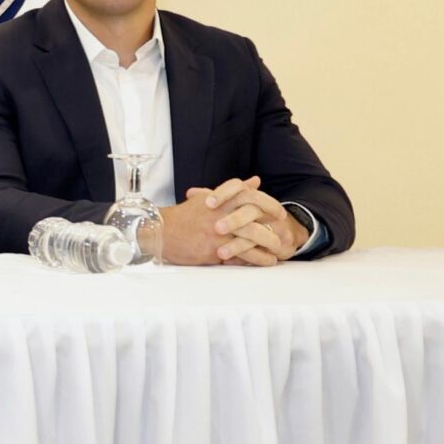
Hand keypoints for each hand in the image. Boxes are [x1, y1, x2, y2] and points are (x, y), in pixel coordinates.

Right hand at [152, 177, 304, 266]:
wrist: (160, 232)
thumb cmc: (184, 216)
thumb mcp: (208, 198)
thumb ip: (233, 191)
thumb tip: (254, 181)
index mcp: (220, 199)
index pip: (250, 196)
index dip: (268, 203)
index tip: (278, 212)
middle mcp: (219, 213)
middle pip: (254, 215)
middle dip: (271, 224)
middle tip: (284, 232)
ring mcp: (216, 231)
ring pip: (250, 235)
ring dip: (268, 243)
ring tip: (278, 251)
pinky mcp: (212, 248)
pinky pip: (240, 254)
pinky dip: (257, 258)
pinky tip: (266, 261)